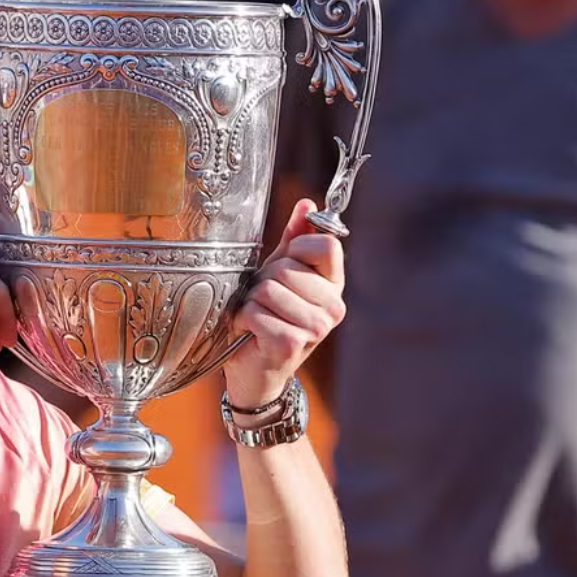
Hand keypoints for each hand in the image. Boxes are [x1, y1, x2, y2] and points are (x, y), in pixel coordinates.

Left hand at [222, 199, 345, 407]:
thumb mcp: (281, 274)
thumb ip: (295, 239)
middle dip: (263, 280)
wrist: (257, 371)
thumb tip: (308, 204)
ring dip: (250, 302)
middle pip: (288, 266)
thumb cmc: (269, 318)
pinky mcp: (291, 344)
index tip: (284, 267)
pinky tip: (249, 332)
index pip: (326, 245)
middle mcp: (333, 307)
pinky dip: (242, 320)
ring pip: (268, 289)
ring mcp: (315, 328)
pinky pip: (255, 313)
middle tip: (263, 301)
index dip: (295, 249)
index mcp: (334, 285)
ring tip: (256, 316)